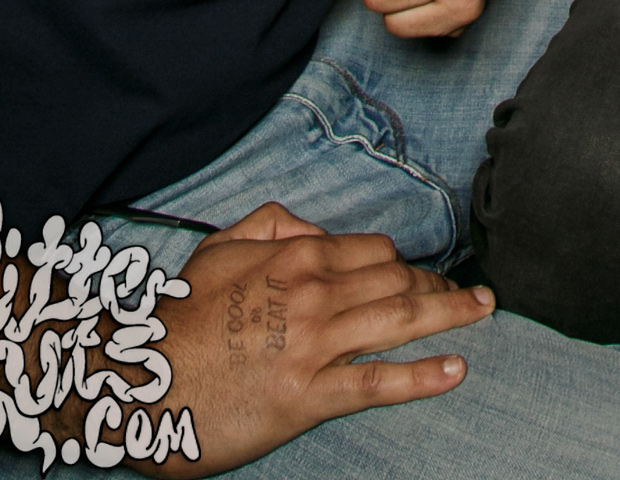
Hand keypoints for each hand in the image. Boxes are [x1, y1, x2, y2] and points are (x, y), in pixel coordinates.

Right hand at [154, 203, 489, 474]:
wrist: (136, 377)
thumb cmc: (178, 317)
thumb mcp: (220, 248)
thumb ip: (272, 224)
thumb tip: (316, 228)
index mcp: (296, 254)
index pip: (374, 252)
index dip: (407, 264)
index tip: (426, 276)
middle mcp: (314, 292)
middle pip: (398, 282)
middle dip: (440, 287)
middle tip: (470, 295)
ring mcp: (314, 344)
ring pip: (399, 321)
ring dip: (450, 314)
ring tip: (482, 312)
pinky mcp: (307, 396)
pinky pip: (376, 382)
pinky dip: (422, 375)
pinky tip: (455, 369)